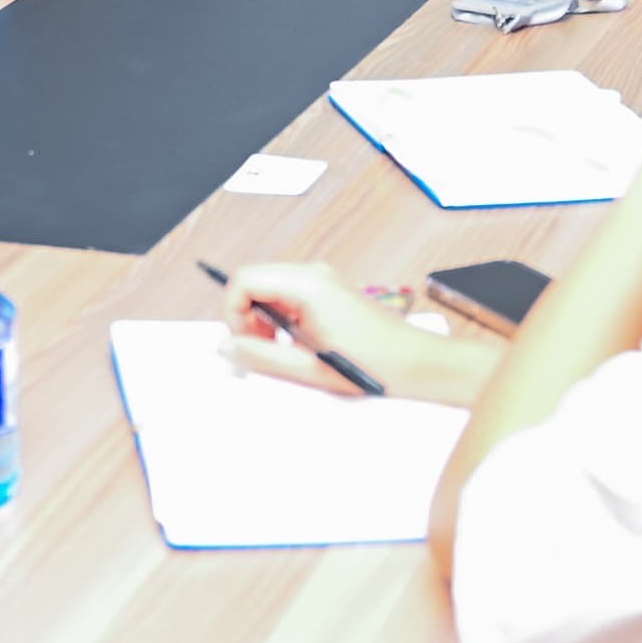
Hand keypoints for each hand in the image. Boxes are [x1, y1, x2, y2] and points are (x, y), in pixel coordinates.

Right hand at [222, 262, 506, 406]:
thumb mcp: (307, 368)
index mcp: (307, 286)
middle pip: (254, 282)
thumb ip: (260, 355)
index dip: (232, 312)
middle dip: (245, 317)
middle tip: (259, 351)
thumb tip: (226, 346)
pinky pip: (286, 296)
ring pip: (268, 290)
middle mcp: (313, 274)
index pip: (244, 280)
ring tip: (279, 351)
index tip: (242, 342)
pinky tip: (295, 344)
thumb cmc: (373, 364)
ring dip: (262, 320)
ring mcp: (321, 281)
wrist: (415, 363)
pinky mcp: (327, 291)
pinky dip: (279, 319)